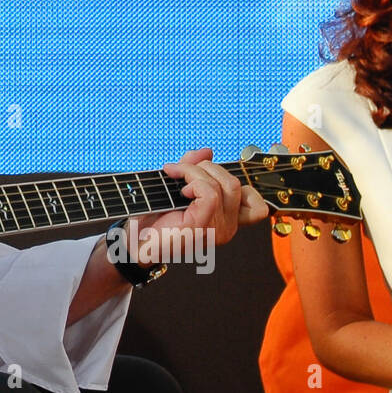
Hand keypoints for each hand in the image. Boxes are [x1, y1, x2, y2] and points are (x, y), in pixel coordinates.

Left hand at [131, 148, 268, 250]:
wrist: (134, 241)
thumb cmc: (154, 218)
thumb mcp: (178, 187)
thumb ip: (195, 169)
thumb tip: (207, 151)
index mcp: (226, 221)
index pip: (257, 206)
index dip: (243, 185)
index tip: (211, 175)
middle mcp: (227, 228)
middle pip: (235, 183)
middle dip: (206, 167)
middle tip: (180, 171)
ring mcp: (217, 230)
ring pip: (223, 184)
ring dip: (195, 171)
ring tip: (174, 175)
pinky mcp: (202, 226)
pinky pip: (210, 193)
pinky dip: (193, 180)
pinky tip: (179, 188)